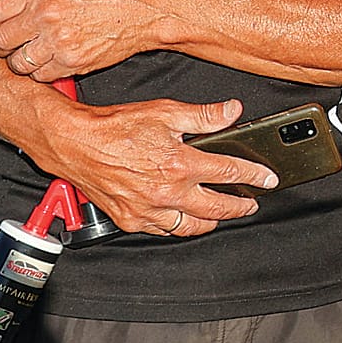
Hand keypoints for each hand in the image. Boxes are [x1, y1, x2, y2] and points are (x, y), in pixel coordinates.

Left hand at [0, 0, 169, 79]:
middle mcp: (45, 13)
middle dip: (2, 46)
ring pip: (17, 63)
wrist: (146, 9)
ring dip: (22, 62)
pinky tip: (53, 61)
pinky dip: (43, 73)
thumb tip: (10, 7)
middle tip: (11, 45)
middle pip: (0, 41)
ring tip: (34, 55)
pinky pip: (41, 76)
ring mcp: (57, 40)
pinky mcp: (71, 62)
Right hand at [41, 97, 277, 235]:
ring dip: (211, 222)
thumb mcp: (165, 111)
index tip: (268, 179)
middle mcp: (167, 192)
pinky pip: (162, 231)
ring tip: (222, 215)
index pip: (230, 172)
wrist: (73, 143)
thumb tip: (232, 111)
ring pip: (191, 227)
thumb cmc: (114, 128)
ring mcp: (148, 210)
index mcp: (180, 165)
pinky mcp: (129, 219)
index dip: (255, 176)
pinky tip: (185, 219)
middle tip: (251, 203)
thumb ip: (204, 115)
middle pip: (217, 208)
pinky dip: (178, 227)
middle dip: (240, 207)